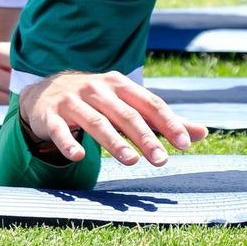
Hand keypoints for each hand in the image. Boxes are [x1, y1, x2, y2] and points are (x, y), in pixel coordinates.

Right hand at [19, 71, 206, 165]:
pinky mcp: (51, 115)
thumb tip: (202, 133)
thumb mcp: (127, 104)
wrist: (45, 92)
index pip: (148, 102)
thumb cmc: (96, 101)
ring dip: (113, 141)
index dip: (167, 122)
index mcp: (119, 84)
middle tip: (161, 160)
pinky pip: (60, 130)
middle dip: (144, 137)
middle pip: (124, 113)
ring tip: (131, 161)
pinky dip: (68, 142)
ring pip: (95, 121)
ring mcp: (71, 100)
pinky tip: (78, 157)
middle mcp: (96, 88)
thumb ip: (161, 120)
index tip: (184, 144)